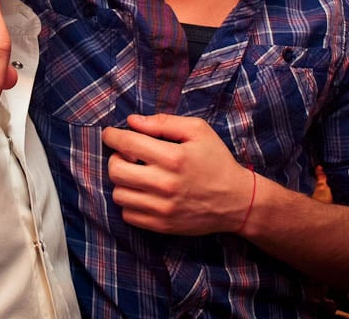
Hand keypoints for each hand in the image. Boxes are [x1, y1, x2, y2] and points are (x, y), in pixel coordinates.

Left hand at [101, 114, 253, 234]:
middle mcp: (165, 184)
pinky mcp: (162, 226)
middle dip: (115, 158)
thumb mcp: (198, 130)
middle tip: (126, 155)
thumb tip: (132, 121)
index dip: (112, 136)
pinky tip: (142, 193)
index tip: (111, 134)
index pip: (127, 144)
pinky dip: (129, 203)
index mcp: (173, 157)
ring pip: (119, 194)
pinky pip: (128, 215)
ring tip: (135, 174)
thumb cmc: (216, 160)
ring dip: (122, 181)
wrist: (237, 201)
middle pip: (115, 170)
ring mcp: (162, 208)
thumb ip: (163, 122)